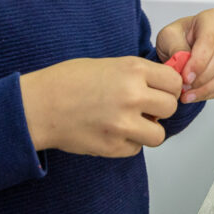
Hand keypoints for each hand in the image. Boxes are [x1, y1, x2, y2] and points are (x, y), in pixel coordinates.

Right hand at [19, 56, 182, 157]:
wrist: (39, 106)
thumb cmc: (67, 82)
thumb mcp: (109, 64)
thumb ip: (138, 75)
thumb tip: (162, 86)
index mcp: (132, 70)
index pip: (174, 82)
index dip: (169, 88)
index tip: (161, 90)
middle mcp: (132, 95)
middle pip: (171, 107)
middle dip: (160, 109)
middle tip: (145, 108)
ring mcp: (124, 123)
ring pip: (158, 134)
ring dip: (148, 130)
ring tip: (130, 123)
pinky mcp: (113, 146)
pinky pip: (136, 149)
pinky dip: (128, 143)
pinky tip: (112, 132)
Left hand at [155, 8, 213, 102]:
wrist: (183, 44)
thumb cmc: (177, 37)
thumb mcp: (168, 37)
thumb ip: (175, 48)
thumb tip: (183, 65)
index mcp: (212, 18)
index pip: (209, 41)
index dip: (198, 62)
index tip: (185, 77)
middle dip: (202, 77)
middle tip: (184, 87)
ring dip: (207, 88)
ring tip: (188, 94)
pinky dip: (211, 93)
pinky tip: (195, 95)